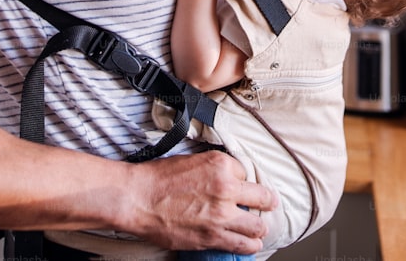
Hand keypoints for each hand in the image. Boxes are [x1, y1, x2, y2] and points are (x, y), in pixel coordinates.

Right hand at [121, 150, 277, 253]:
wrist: (138, 199)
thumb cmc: (158, 178)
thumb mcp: (192, 160)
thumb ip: (214, 169)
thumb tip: (227, 178)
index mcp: (220, 165)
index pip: (246, 173)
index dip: (241, 181)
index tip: (239, 187)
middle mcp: (226, 188)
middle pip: (262, 198)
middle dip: (265, 202)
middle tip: (267, 204)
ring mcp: (222, 215)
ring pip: (258, 226)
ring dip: (259, 228)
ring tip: (257, 229)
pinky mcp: (214, 237)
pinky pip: (244, 245)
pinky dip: (250, 245)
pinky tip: (250, 244)